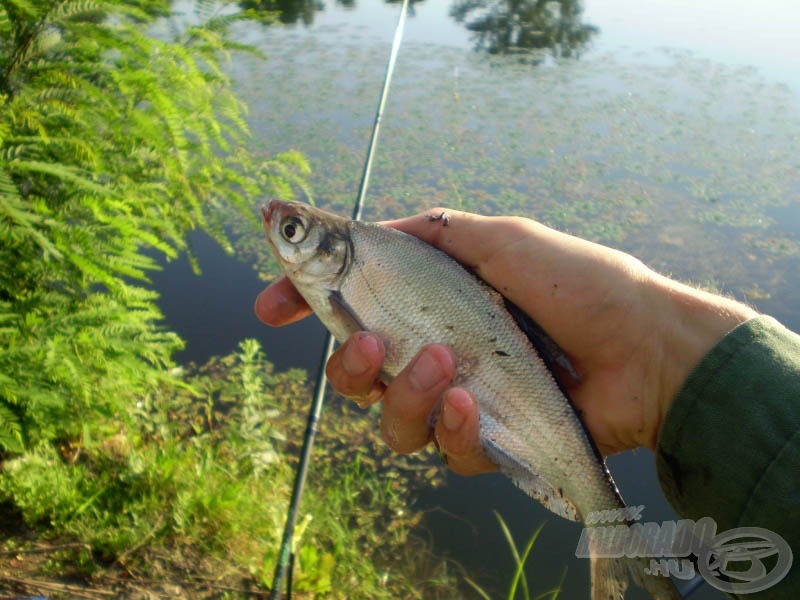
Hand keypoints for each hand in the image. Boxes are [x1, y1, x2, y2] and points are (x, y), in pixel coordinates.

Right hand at [255, 208, 755, 472]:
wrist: (645, 347)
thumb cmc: (578, 282)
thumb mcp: (498, 239)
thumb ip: (431, 235)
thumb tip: (366, 228)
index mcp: (432, 300)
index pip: (351, 304)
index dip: (304, 304)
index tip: (270, 306)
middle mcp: (435, 349)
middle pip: (355, 371)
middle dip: (347, 363)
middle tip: (372, 345)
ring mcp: (458, 398)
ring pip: (388, 418)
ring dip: (402, 394)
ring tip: (445, 366)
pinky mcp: (486, 441)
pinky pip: (441, 446)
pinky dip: (449, 425)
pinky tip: (471, 402)